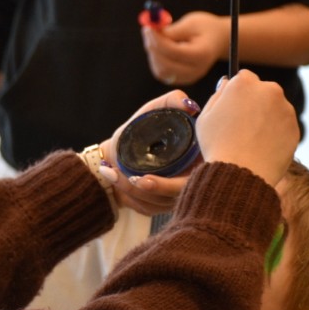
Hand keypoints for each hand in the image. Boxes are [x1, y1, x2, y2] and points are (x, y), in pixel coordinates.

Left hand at [93, 91, 199, 215]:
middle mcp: (191, 181)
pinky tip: (113, 179)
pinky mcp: (158, 207)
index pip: (195, 181)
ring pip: (157, 203)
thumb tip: (190, 106)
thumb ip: (172, 101)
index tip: (145, 178)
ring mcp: (175, 196)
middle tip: (129, 177)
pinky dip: (127, 196)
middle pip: (174, 196)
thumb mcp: (155, 110)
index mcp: (199, 161)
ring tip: (110, 172)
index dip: (170, 185)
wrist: (117, 150)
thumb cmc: (139, 129)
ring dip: (131, 190)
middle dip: (149, 191)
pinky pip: (146, 208)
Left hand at [141, 12, 226, 84]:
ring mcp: (189, 77)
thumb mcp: (191, 23)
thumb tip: (152, 31)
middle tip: (147, 31)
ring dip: (153, 54)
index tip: (148, 27)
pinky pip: (162, 73)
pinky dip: (156, 60)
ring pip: (161, 70)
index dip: (158, 40)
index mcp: (202, 54)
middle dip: (152, 47)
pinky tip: (159, 47)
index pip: (174, 51)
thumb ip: (172, 30)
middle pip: (166, 65)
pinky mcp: (181, 79)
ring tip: (155, 37)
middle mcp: (196, 70)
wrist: (218, 40)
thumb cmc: (205, 28)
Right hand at [195, 71, 298, 186]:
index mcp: (245, 83)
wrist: (241, 173)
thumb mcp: (205, 117)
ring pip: (274, 109)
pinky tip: (261, 147)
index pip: (244, 77)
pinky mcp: (295, 128)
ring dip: (266, 118)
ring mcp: (285, 109)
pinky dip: (275, 134)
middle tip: (240, 126)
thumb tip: (227, 83)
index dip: (236, 93)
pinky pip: (283, 126)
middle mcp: (269, 90)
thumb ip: (217, 95)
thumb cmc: (218, 145)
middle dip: (254, 103)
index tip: (232, 107)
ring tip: (250, 140)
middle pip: (262, 91)